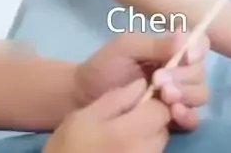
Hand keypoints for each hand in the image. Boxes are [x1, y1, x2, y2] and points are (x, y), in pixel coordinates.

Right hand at [46, 78, 169, 152]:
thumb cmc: (68, 145)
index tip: (140, 98)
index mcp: (128, 135)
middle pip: (162, 130)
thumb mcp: (86, 115)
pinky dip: (143, 149)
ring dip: (149, 136)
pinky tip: (124, 147)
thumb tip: (143, 84)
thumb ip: (118, 98)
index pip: (161, 111)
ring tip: (125, 133)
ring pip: (158, 145)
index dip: (153, 101)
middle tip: (130, 116)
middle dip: (152, 119)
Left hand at [74, 30, 209, 130]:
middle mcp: (179, 72)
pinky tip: (174, 113)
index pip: (199, 45)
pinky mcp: (173, 120)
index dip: (198, 49)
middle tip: (159, 80)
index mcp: (171, 50)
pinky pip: (194, 119)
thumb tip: (185, 37)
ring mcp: (178, 96)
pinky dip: (189, 115)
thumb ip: (156, 44)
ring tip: (163, 96)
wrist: (85, 97)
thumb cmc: (105, 65)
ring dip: (187, 94)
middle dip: (184, 75)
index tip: (186, 56)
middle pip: (201, 72)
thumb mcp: (127, 47)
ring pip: (200, 94)